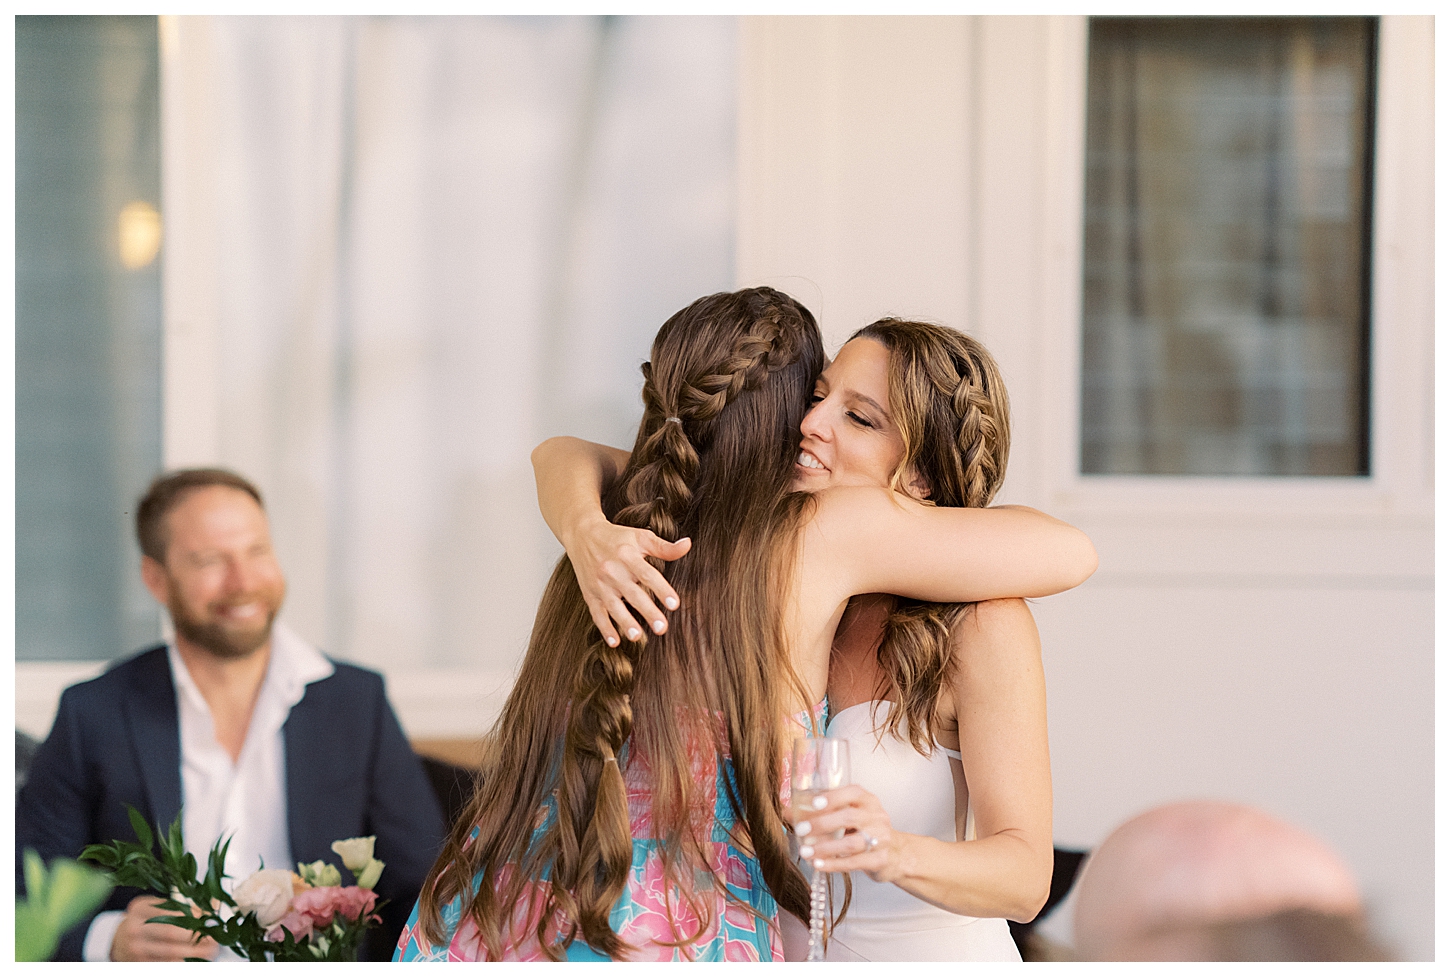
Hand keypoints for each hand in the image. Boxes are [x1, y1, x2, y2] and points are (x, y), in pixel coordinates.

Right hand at [111, 895, 217, 961]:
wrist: (119, 941)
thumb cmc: (145, 921)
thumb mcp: (157, 908)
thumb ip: (182, 906)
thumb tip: (213, 907)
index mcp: (140, 908)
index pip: (173, 911)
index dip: (195, 917)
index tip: (211, 921)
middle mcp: (133, 927)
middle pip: (172, 932)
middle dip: (198, 936)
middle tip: (216, 938)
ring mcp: (134, 948)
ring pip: (170, 952)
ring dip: (195, 953)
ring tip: (211, 951)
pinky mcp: (137, 964)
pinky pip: (165, 965)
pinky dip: (183, 963)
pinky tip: (196, 961)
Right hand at [563, 516, 690, 646]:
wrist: (582, 535)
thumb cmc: (617, 538)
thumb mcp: (641, 537)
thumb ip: (664, 547)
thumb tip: (688, 545)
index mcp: (628, 555)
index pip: (647, 574)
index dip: (662, 589)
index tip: (674, 604)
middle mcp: (613, 571)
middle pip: (632, 594)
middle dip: (647, 611)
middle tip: (662, 628)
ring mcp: (600, 584)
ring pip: (614, 606)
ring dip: (625, 622)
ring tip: (637, 636)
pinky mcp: (590, 594)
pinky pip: (597, 614)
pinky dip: (605, 628)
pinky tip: (615, 642)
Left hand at [785, 785, 901, 883]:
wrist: (896, 854)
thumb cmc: (864, 830)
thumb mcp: (848, 816)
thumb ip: (821, 812)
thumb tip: (786, 811)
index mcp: (868, 801)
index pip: (853, 793)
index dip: (833, 797)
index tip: (813, 804)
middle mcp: (877, 817)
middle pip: (850, 817)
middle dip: (823, 823)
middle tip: (802, 830)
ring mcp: (881, 839)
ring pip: (852, 843)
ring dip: (825, 848)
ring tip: (806, 852)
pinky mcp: (880, 860)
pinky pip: (855, 862)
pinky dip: (834, 864)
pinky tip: (819, 864)